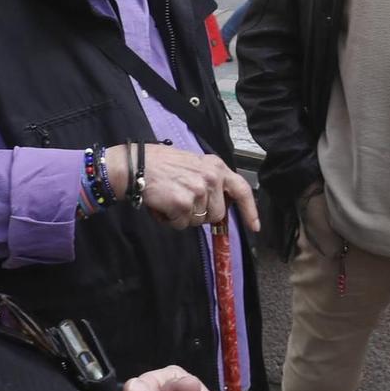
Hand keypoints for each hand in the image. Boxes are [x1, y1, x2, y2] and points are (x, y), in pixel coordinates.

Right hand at [108, 145, 260, 233]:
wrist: (135, 166)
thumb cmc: (160, 164)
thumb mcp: (193, 164)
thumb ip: (210, 180)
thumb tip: (220, 204)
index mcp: (216, 166)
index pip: (242, 189)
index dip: (249, 210)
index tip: (254, 226)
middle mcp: (211, 177)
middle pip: (217, 214)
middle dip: (201, 215)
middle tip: (183, 201)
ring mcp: (199, 191)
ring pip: (198, 221)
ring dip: (183, 217)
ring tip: (170, 199)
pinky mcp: (184, 204)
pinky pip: (181, 224)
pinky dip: (170, 220)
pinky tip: (162, 205)